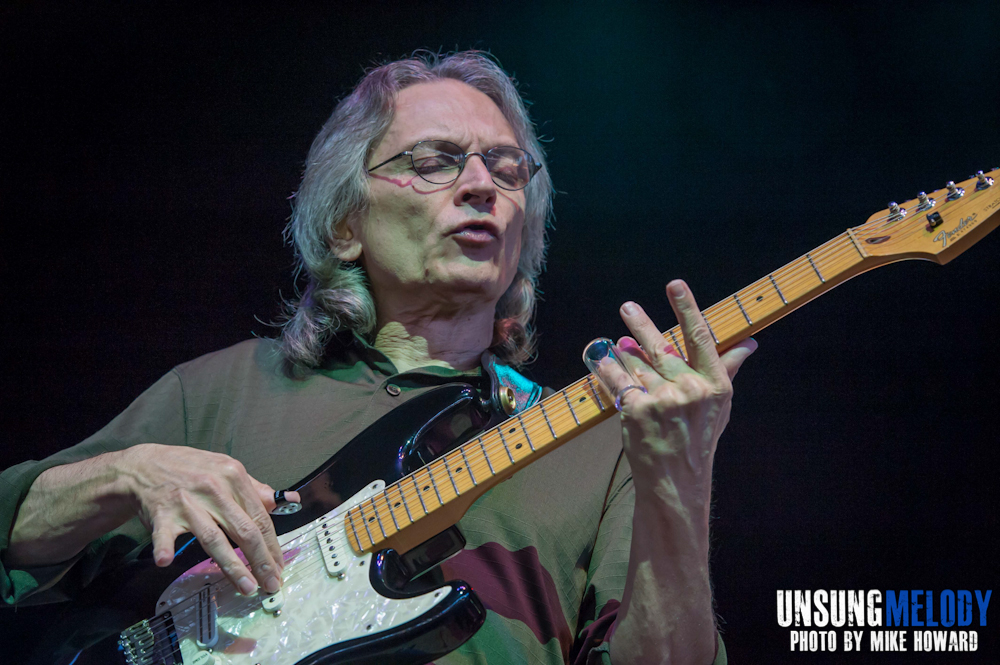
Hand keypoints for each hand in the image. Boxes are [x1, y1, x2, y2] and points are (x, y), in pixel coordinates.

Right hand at [119, 444, 299, 595]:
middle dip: (261, 560)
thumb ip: (256, 489)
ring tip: (247, 587)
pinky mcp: (162, 514)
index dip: (272, 544)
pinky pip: (164, 534)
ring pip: (213, 537)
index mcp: (233, 477)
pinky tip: (166, 560)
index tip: (279, 565)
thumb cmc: (190, 469)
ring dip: (232, 565)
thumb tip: (290, 499)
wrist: (145, 464)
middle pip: (243, 530)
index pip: (260, 516)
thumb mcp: (226, 469)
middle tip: (271, 583)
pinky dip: (164, 547)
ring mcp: (187, 502)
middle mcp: (213, 489)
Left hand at [598, 280, 755, 500]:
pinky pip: (617, 379)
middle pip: (661, 346)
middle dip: (640, 324)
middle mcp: (691, 390)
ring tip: (618, 342)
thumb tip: (749, 344)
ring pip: (635, 362)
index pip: (701, 337)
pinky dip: (605, 367)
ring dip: (623, 351)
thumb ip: (727, 370)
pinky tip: (598, 356)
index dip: (687, 308)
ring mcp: (663, 400)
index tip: (675, 285)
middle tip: (628, 307)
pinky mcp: (638, 410)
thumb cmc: (698, 441)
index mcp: (715, 385)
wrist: (676, 482)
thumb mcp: (719, 407)